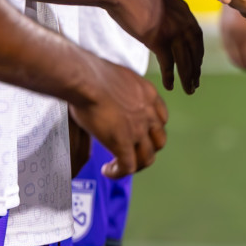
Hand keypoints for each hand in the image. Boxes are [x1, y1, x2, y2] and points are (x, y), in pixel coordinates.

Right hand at [67, 56, 167, 178]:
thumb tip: (106, 96)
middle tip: (131, 151)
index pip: (161, 117)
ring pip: (147, 157)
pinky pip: (128, 167)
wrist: (85, 78)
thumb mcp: (115, 79)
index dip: (151, 129)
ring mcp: (138, 130)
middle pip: (159, 140)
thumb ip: (118, 91)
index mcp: (148, 94)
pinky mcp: (123, 143)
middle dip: (147, 148)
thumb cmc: (90, 73)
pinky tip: (107, 171)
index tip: (138, 133)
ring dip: (135, 164)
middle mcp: (148, 113)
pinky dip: (118, 172)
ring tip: (119, 165)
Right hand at [106, 0, 203, 93]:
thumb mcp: (157, 2)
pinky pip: (168, 63)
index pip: (196, 37)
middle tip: (195, 84)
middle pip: (194, 51)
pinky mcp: (159, 39)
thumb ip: (165, 15)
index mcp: (184, 10)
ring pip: (185, 60)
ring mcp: (173, 30)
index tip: (197, 66)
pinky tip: (170, 86)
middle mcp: (183, 21)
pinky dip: (170, 76)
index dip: (197, 53)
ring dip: (188, 77)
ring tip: (189, 90)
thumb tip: (163, 28)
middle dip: (195, 69)